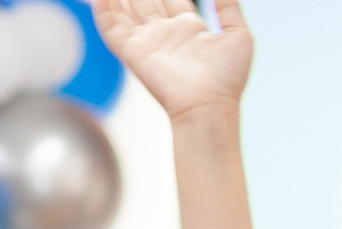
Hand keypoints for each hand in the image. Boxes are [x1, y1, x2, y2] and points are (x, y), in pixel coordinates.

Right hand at [93, 0, 251, 117]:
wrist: (208, 105)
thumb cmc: (227, 78)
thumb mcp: (238, 34)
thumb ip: (229, 8)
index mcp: (189, 28)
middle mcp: (165, 33)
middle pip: (145, 2)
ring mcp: (147, 42)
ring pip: (125, 11)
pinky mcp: (133, 52)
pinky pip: (112, 27)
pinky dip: (103, 10)